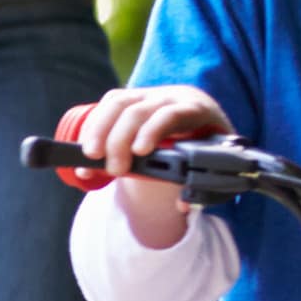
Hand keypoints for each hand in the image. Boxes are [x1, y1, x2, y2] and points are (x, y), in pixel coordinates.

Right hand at [56, 84, 234, 248]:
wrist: (202, 119)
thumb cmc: (209, 144)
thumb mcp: (214, 161)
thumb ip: (200, 184)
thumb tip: (182, 205)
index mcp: (195, 110)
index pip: (170, 114)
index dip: (152, 131)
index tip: (139, 153)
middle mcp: (169, 98)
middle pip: (137, 111)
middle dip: (119, 141)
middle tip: (114, 171)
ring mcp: (147, 95)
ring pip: (117, 104)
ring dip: (98, 131)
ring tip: (89, 159)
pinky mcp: (130, 98)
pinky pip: (107, 106)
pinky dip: (93, 126)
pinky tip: (86, 147)